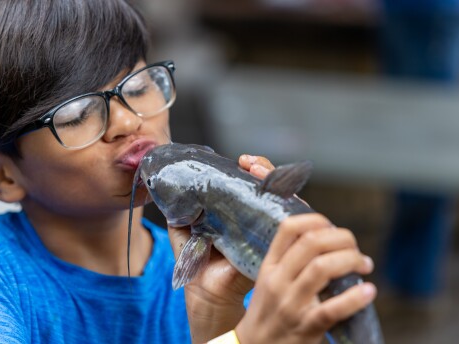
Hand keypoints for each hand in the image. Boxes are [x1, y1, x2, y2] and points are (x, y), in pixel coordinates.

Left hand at [166, 154, 274, 341]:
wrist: (204, 292)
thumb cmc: (197, 260)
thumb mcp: (183, 228)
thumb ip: (178, 208)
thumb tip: (170, 184)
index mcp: (235, 209)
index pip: (250, 181)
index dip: (251, 168)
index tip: (241, 161)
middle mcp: (255, 216)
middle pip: (270, 184)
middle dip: (264, 168)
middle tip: (250, 163)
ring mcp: (267, 229)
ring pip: (282, 198)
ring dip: (274, 181)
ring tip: (258, 170)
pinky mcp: (275, 245)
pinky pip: (288, 224)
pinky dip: (286, 207)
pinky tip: (276, 195)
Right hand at [233, 215, 375, 343]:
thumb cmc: (268, 313)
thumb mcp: (268, 281)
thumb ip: (288, 260)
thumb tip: (324, 236)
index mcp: (269, 266)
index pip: (289, 228)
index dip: (317, 220)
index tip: (332, 228)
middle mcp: (278, 281)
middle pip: (312, 242)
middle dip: (342, 239)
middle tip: (355, 248)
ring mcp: (291, 304)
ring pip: (322, 268)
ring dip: (351, 260)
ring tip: (364, 265)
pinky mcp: (306, 327)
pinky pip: (333, 308)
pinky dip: (356, 297)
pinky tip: (368, 291)